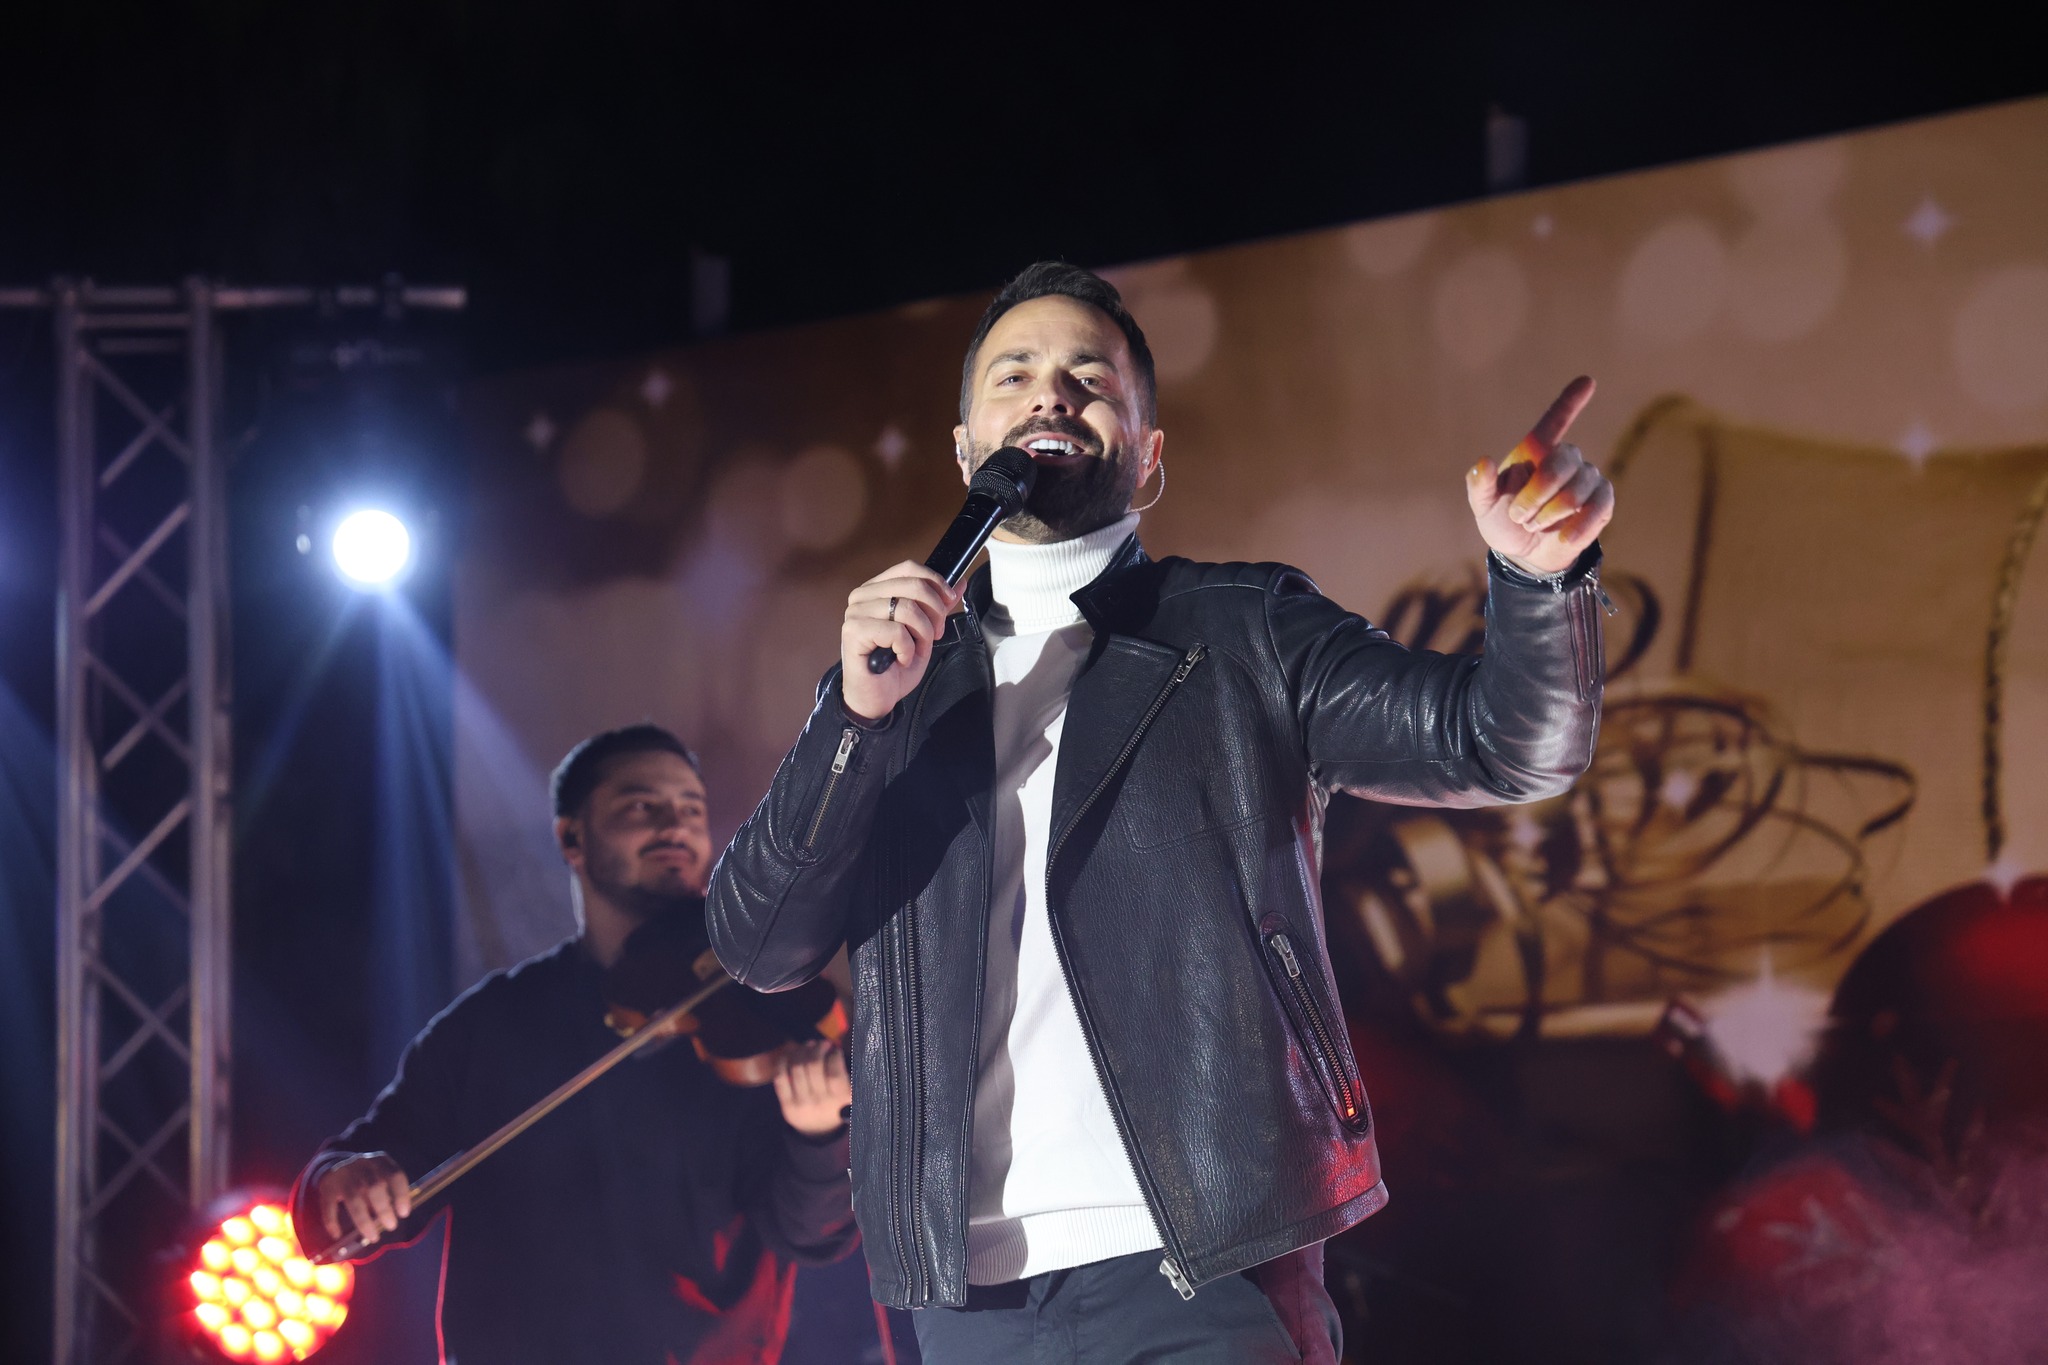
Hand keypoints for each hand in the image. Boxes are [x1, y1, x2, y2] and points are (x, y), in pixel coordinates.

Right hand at [315, 1151, 412, 1247]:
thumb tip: (391, 1219)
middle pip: (375, 1186)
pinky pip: (329, 1206)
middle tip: (391, 1226)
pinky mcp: (327, 1186)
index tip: (404, 1214)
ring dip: (364, 1221)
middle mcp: (362, 1165)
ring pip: (354, 1199)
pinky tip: (337, 1235)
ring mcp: (343, 1175)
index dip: (401, 1195)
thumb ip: (387, 1193)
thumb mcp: (379, 1177)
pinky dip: (332, 1222)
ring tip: (373, 1236)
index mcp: (380, 1161)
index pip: (395, 1175)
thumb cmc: (366, 1177)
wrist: (335, 1164)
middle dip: (384, 1209)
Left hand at [773, 1039, 851, 1136]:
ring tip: (808, 1046)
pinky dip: (784, 1061)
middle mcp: (821, 1102)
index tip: (835, 1051)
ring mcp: (802, 1104)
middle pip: (813, 1065)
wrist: (819, 1131)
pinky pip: (780, 1077)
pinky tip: (791, 1053)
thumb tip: (837, 1046)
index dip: (834, 1056)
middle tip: (821, 1044)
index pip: (834, 1073)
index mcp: (841, 1099)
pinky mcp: (786, 1105)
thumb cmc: (837, 1105)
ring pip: (796, 1067)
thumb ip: (849, 1072)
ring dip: (802, 1050)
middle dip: (817, 1048)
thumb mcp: (850, 1094)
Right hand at [840, 561, 958, 721]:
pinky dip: (907, 648)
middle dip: (934, 611)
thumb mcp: (924, 631)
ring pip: (908, 608)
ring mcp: (855, 612)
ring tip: (915, 650)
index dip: (934, 581)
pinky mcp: (854, 631)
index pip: (908, 568)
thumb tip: (959, 582)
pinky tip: (900, 658)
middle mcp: (862, 596)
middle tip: (935, 634)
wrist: (876, 698)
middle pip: (912, 585)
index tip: (949, 599)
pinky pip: (896, 631)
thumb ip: (938, 606)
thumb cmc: (895, 665)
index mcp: (876, 589)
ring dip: (922, 633)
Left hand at [1466, 376, 1615, 575]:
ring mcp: (1587, 478)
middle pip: (1561, 462)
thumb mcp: (1483, 506)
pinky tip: (1560, 538)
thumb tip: (1482, 461)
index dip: (1570, 401)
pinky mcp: (1602, 502)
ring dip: (1549, 515)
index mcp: (1535, 452)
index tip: (1587, 380)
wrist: (1525, 554)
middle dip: (1537, 494)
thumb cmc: (1504, 521)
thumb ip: (1479, 485)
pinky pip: (1597, 508)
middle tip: (1519, 516)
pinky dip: (1575, 527)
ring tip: (1535, 526)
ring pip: (1576, 490)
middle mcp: (1564, 459)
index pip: (1555, 420)